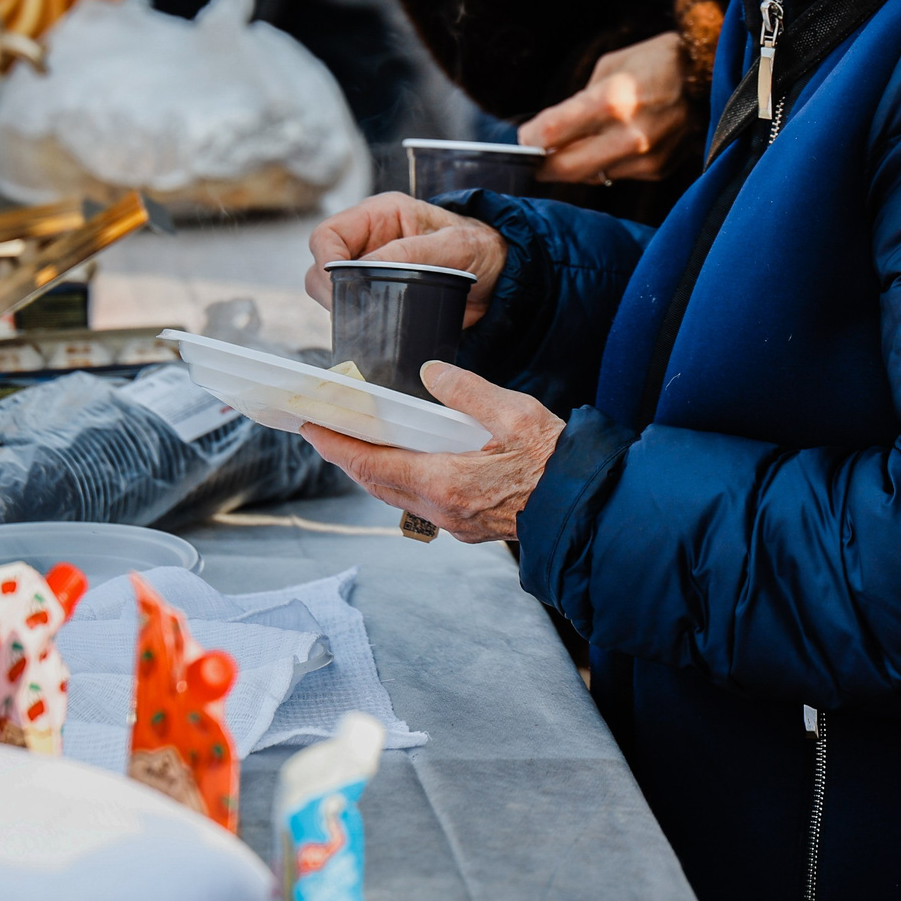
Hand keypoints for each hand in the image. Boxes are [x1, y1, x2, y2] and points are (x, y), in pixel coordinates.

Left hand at [301, 363, 562, 543]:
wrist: (589, 510)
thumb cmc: (558, 464)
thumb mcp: (515, 414)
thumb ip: (468, 392)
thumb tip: (434, 374)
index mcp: (446, 482)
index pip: (372, 463)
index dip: (336, 445)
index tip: (311, 427)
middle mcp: (442, 509)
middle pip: (377, 482)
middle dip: (347, 455)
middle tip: (324, 429)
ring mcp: (455, 523)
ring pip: (397, 495)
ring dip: (374, 469)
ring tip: (358, 441)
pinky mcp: (469, 526)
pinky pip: (420, 502)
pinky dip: (402, 480)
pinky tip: (406, 461)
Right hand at [305, 193, 504, 326]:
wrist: (502, 276)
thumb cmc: (482, 248)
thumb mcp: (454, 245)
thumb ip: (413, 251)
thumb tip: (370, 266)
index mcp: (381, 214)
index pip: (328, 235)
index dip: (325, 261)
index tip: (338, 288)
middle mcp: (370, 239)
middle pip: (322, 264)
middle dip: (331, 290)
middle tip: (354, 312)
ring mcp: (373, 267)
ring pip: (332, 289)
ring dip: (342, 308)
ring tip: (367, 321)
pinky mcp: (380, 293)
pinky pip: (352, 307)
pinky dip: (354, 320)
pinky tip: (372, 329)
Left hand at [518, 31, 690, 183]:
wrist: (711, 74)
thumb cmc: (655, 62)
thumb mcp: (610, 67)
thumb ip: (577, 103)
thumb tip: (549, 132)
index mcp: (613, 100)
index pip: (551, 133)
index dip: (529, 138)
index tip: (524, 137)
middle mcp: (629, 135)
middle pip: (564, 168)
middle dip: (542, 163)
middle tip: (534, 155)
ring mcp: (646, 157)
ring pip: (588, 176)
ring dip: (573, 165)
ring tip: (571, 146)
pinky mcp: (658, 170)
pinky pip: (614, 175)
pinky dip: (603, 164)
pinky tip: (608, 145)